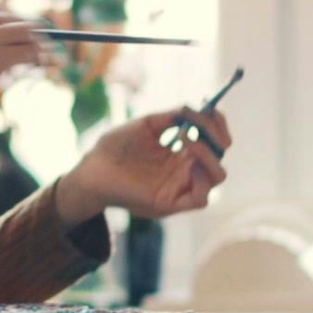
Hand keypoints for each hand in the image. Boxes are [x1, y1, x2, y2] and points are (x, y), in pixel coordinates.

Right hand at [0, 3, 42, 134]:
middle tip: (36, 49)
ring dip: (34, 44)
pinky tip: (34, 64)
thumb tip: (7, 40)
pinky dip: (35, 56)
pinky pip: (27, 50)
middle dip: (26, 33)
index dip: (10, 23)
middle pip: (12, 17)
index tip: (20, 36)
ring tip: (36, 59)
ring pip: (24, 31)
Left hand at [59, 106, 232, 222]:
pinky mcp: (170, 203)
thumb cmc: (115, 148)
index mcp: (180, 153)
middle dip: (216, 136)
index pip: (213, 140)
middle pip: (219, 156)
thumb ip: (174, 116)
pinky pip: (201, 199)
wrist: (93, 168)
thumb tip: (199, 109)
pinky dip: (202, 178)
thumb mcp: (148, 125)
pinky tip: (186, 159)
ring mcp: (179, 187)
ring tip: (186, 138)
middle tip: (200, 124)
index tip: (211, 108)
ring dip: (210, 154)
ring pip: (217, 176)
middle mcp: (184, 170)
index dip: (218, 124)